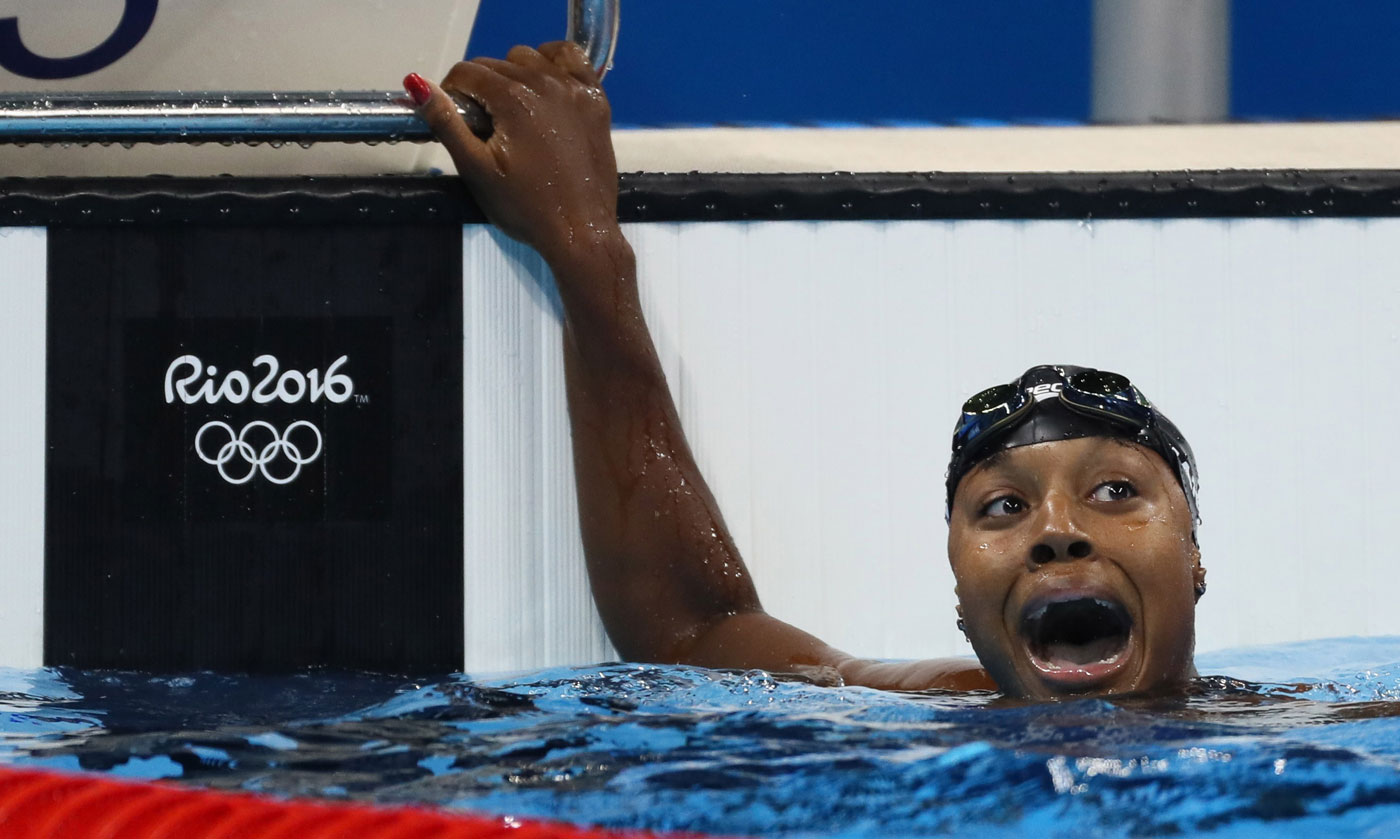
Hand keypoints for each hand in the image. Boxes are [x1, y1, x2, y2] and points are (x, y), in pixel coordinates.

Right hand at [406, 43, 618, 261]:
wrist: (580, 232)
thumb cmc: (525, 207)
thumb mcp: (476, 170)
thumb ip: (446, 123)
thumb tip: (417, 84)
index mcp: (513, 98)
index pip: (466, 72)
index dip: (452, 94)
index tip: (459, 121)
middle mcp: (545, 81)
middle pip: (496, 64)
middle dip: (482, 90)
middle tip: (488, 128)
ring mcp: (574, 88)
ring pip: (531, 57)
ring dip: (514, 75)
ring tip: (515, 113)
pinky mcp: (596, 99)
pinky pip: (570, 58)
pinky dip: (553, 63)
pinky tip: (546, 86)